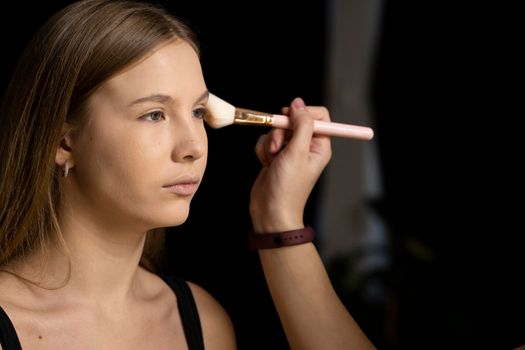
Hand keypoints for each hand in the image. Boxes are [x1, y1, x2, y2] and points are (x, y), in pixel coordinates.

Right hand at [249, 97, 331, 232]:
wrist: (270, 211)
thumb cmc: (288, 187)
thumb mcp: (297, 152)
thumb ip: (301, 125)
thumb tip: (299, 103)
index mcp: (320, 146)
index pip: (319, 116)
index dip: (303, 112)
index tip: (290, 117)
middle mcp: (306, 147)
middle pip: (293, 120)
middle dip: (281, 131)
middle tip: (278, 147)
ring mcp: (289, 152)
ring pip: (276, 130)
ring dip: (270, 142)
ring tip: (272, 160)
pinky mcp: (274, 156)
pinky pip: (266, 140)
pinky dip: (262, 150)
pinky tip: (265, 164)